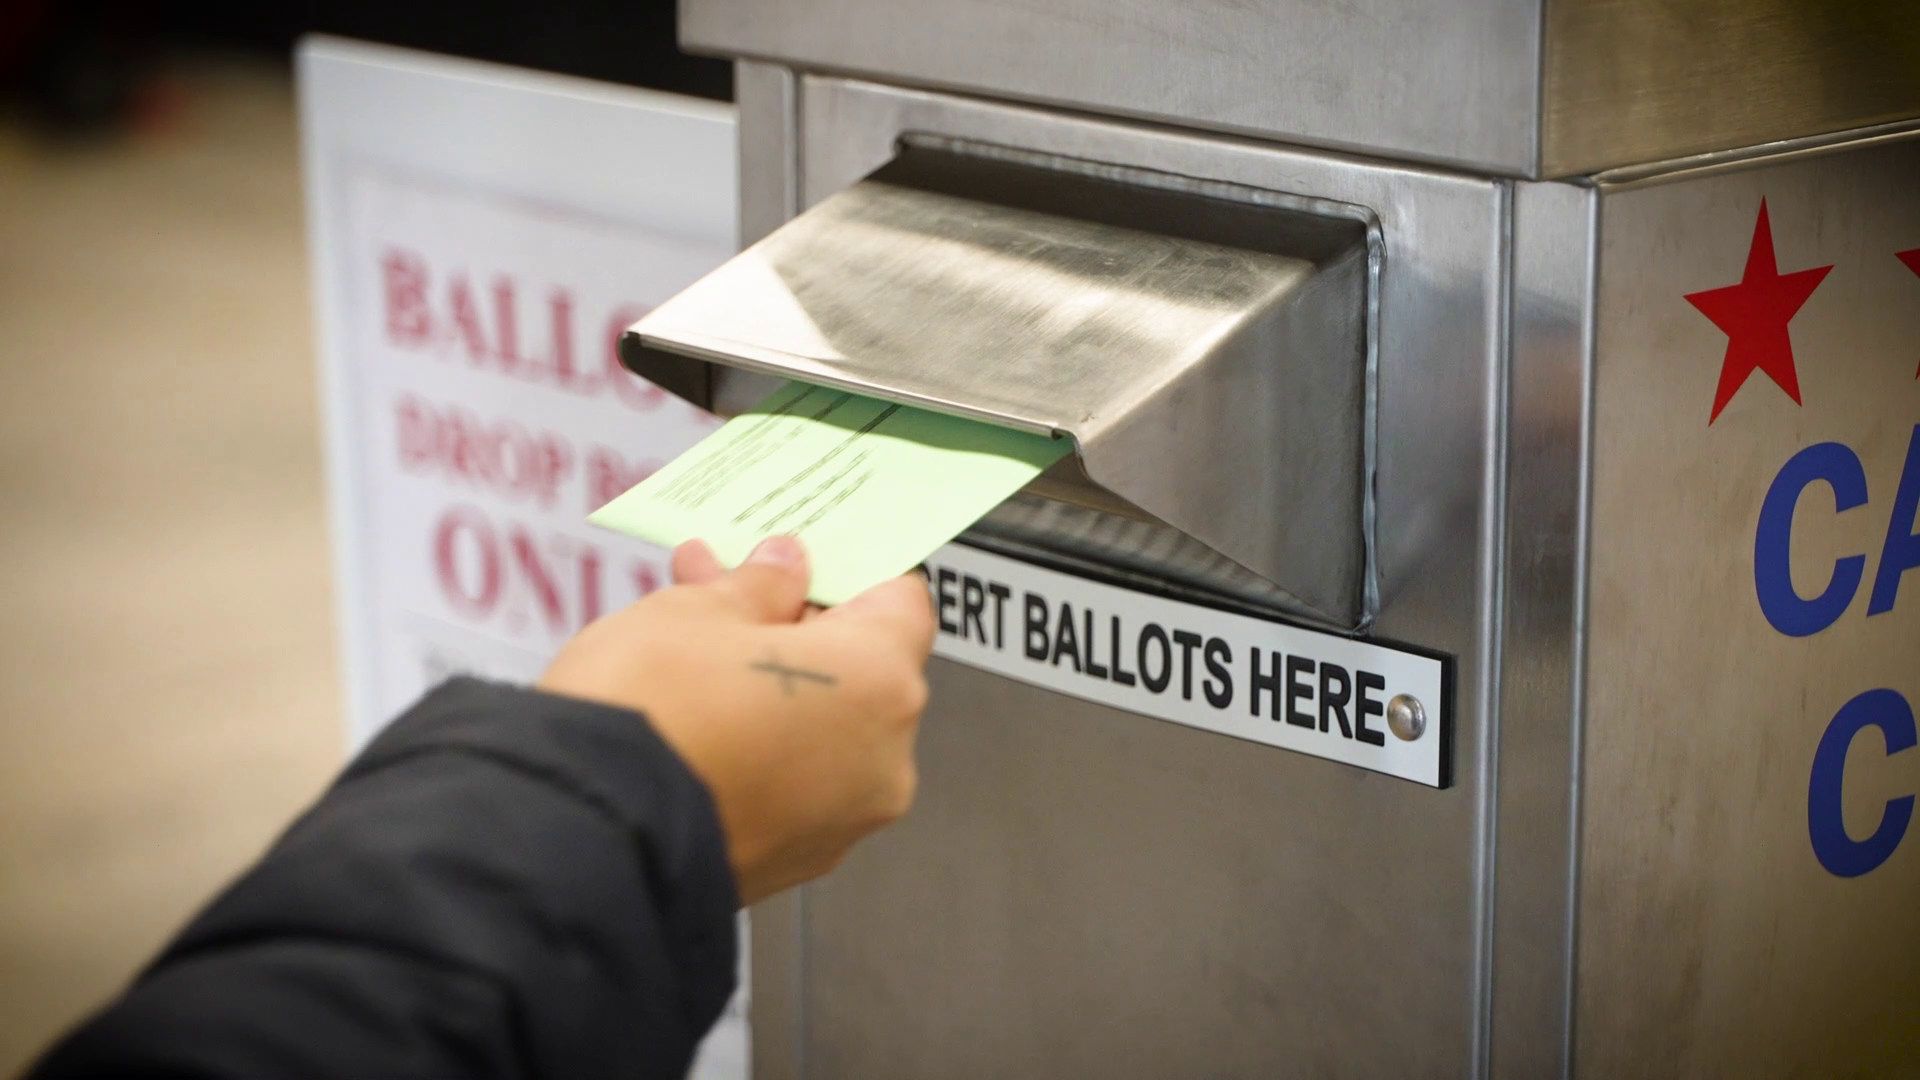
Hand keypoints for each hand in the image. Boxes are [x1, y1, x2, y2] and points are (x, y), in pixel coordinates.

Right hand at [537, 536, 934, 904]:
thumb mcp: (693, 612)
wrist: (581, 838)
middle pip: (859, 669)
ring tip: (694, 651)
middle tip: (725, 590)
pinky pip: (794, 782)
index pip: (898, 601)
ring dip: (772, 684)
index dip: (844, 570)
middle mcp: (882, 760)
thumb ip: (756, 586)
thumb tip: (783, 570)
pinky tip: (701, 716)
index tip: (799, 558)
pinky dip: (761, 746)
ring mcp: (841, 820)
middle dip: (792, 624)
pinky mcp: (794, 860)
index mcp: (880, 683)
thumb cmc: (645, 718)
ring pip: (824, 727)